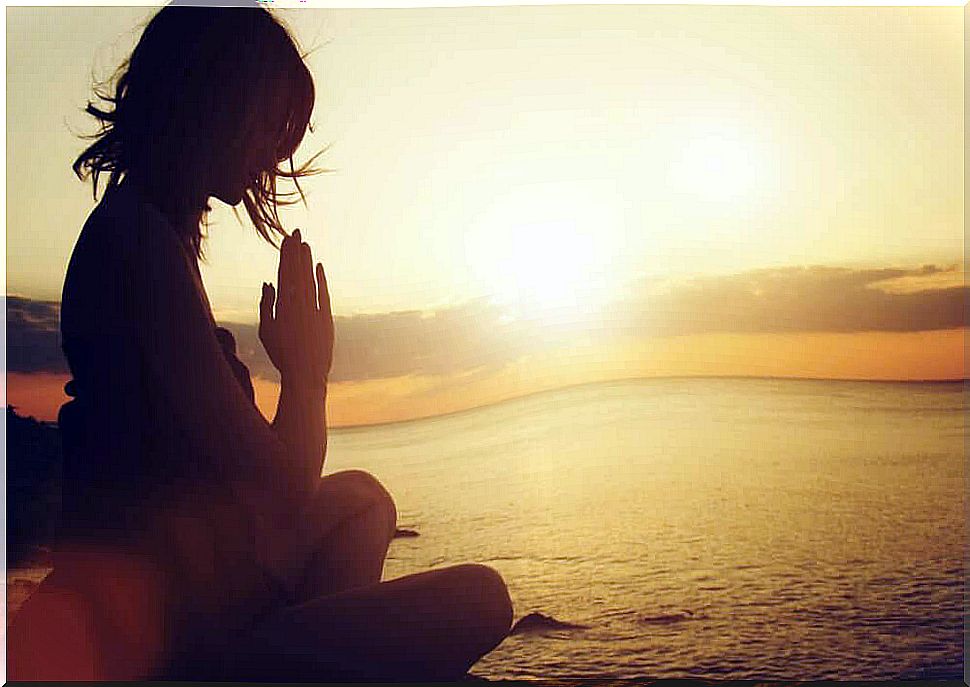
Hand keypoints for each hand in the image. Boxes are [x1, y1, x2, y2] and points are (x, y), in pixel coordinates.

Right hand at [259, 229, 333, 390]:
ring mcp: (314, 309)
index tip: (286, 239)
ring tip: (305, 244)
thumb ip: (266, 304)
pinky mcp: (327, 317)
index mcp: (282, 306)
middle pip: (297, 271)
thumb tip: (268, 282)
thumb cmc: (282, 354)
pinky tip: (318, 265)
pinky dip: (321, 279)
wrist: (306, 375)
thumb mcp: (267, 330)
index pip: (284, 273)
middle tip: (296, 232)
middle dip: (296, 251)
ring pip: (310, 279)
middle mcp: (299, 304)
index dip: (285, 255)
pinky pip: (323, 293)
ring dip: (307, 260)